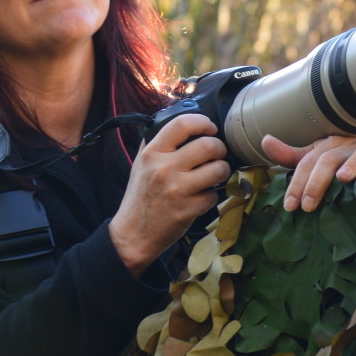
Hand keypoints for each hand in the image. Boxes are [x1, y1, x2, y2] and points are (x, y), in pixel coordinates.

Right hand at [109, 113, 230, 274]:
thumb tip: (182, 125)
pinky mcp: (188, 210)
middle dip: (220, 149)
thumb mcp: (141, 164)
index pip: (182, 124)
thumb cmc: (141, 196)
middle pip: (208, 145)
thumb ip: (157, 143)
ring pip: (218, 169)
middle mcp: (164, 168)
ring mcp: (177, 190)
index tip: (210, 128)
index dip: (203, 122)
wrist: (133, 233)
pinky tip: (203, 196)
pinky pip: (214, 195)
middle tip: (218, 154)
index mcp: (152, 153)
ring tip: (215, 174)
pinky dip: (212, 196)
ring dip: (222, 171)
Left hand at [262, 134, 355, 211]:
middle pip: (317, 161)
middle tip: (302, 207)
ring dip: (321, 180)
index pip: (304, 162)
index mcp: (324, 145)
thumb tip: (265, 140)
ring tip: (313, 200)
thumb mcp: (320, 159)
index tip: (289, 206)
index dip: (295, 183)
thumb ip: (293, 156)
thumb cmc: (349, 161)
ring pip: (334, 159)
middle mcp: (339, 143)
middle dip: (306, 185)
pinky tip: (345, 179)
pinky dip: (354, 168)